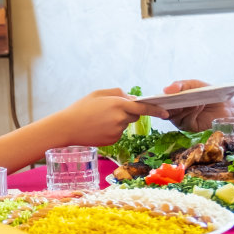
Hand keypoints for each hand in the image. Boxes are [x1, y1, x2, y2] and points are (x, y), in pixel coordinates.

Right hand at [52, 88, 169, 146]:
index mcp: (118, 104)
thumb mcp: (98, 94)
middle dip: (128, 113)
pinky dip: (112, 130)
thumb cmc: (81, 108)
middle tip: (110, 110)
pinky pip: (118, 133)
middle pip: (134, 116)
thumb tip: (131, 99)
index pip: (144, 108)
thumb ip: (118, 93)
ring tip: (100, 120)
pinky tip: (98, 128)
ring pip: (125, 124)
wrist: (67, 127)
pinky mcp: (113, 140)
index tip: (166, 112)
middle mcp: (120, 119)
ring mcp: (117, 131)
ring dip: (118, 121)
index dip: (156, 110)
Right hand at [162, 78, 231, 131]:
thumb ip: (180, 85)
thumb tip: (166, 89)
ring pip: (174, 117)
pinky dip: (192, 113)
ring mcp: (181, 120)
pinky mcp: (190, 127)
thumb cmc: (210, 94)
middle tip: (173, 100)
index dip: (154, 102)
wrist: (227, 106)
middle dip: (168, 105)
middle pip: (164, 111)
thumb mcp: (194, 85)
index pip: (159, 103)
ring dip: (184, 108)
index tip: (156, 98)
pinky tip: (199, 106)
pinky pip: (186, 121)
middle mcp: (175, 112)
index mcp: (173, 101)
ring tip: (194, 100)